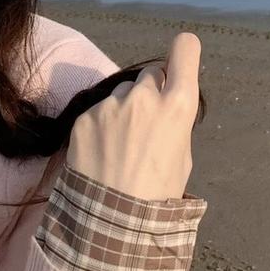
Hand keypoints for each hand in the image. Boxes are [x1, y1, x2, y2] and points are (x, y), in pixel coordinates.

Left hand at [66, 31, 201, 201]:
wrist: (112, 220)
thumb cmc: (158, 194)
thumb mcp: (182, 157)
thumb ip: (174, 122)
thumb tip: (165, 110)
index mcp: (178, 105)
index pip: (184, 50)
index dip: (184, 53)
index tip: (181, 58)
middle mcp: (144, 95)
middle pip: (150, 75)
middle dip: (151, 92)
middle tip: (145, 126)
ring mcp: (111, 104)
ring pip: (122, 95)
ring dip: (123, 110)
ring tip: (120, 147)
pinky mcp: (85, 116)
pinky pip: (98, 111)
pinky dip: (101, 126)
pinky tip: (102, 152)